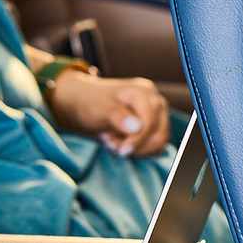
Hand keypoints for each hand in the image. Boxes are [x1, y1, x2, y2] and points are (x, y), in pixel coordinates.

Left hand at [46, 71, 169, 156]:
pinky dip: (137, 150)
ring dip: (135, 149)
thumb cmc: (91, 102)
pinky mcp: (154, 126)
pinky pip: (154, 146)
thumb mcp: (100, 108)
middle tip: (110, 143)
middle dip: (134, 145)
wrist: (84, 103)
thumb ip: (118, 116)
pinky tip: (119, 142)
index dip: (137, 140)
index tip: (119, 151)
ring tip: (112, 142)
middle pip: (158, 135)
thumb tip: (137, 126)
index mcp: (144, 92)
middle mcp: (155, 101)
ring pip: (158, 143)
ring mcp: (157, 114)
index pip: (150, 123)